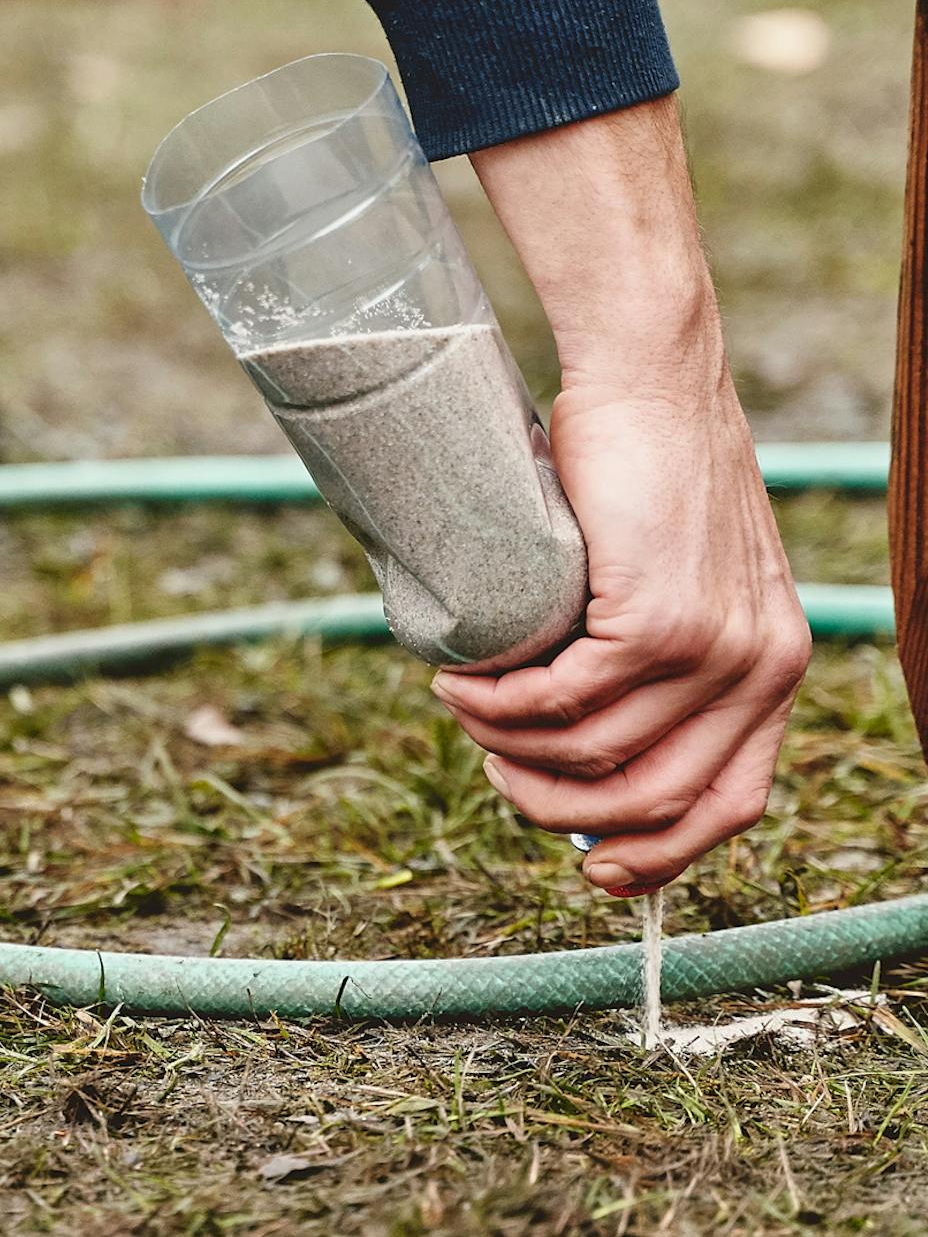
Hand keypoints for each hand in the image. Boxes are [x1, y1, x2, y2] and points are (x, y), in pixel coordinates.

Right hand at [434, 99, 809, 893]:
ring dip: (506, 744)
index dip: (656, 853)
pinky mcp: (659, 616)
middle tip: (492, 762)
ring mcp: (714, 647)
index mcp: (775, 668)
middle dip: (552, 805)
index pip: (730, 804)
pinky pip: (563, 700)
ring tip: (462, 702)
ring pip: (593, 753)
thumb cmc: (644, 467)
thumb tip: (581, 744)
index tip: (589, 862)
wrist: (650, 374)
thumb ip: (657, 655)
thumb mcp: (675, 573)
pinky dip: (500, 704)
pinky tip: (465, 678)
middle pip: (652, 801)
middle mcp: (760, 669)